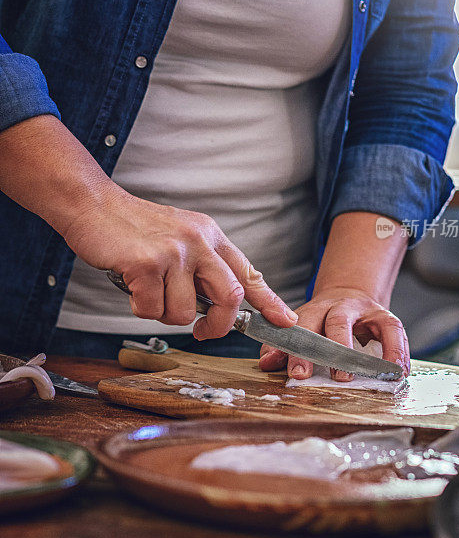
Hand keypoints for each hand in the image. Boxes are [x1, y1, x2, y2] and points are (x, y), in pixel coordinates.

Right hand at [63, 184, 297, 338]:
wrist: (94, 205)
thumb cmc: (135, 228)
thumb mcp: (181, 236)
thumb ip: (203, 265)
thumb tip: (222, 305)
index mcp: (211, 235)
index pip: (248, 272)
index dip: (269, 300)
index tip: (285, 320)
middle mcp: (199, 241)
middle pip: (229, 297)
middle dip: (218, 325)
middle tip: (203, 331)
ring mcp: (174, 252)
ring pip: (185, 312)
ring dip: (164, 313)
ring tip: (148, 290)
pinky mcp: (147, 264)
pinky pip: (152, 310)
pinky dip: (139, 308)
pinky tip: (131, 285)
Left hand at [258, 286, 409, 380]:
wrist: (351, 298)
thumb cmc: (322, 323)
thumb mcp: (301, 330)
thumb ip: (282, 347)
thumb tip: (267, 363)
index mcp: (313, 311)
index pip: (303, 327)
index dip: (300, 350)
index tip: (298, 374)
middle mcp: (339, 306)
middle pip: (336, 322)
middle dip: (338, 349)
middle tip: (338, 377)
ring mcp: (364, 310)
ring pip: (374, 326)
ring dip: (373, 350)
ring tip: (370, 375)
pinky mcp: (386, 317)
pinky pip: (395, 331)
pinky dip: (398, 351)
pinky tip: (398, 370)